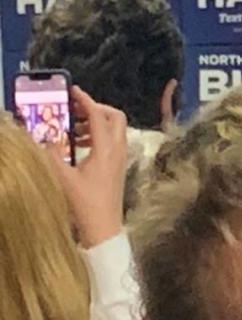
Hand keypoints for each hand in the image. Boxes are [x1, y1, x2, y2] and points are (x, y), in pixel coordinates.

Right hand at [48, 86, 127, 247]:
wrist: (103, 228)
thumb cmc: (84, 204)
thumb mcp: (62, 178)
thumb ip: (50, 155)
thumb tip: (42, 138)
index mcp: (106, 149)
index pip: (99, 116)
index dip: (86, 100)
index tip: (74, 91)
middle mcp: (118, 150)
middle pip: (115, 117)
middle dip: (96, 108)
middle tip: (75, 110)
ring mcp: (120, 158)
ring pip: (114, 129)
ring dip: (96, 122)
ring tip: (74, 128)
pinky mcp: (117, 166)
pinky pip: (112, 141)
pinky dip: (98, 135)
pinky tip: (79, 145)